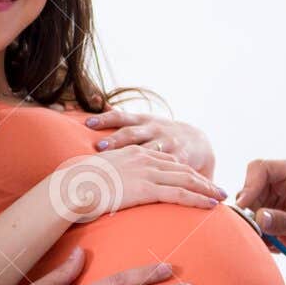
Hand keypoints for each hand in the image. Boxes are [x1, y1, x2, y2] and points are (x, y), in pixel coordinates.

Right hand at [51, 146, 226, 222]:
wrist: (70, 186)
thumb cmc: (79, 186)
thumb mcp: (100, 175)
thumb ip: (113, 177)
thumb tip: (113, 187)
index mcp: (133, 153)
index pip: (167, 160)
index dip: (186, 171)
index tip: (199, 180)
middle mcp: (143, 158)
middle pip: (182, 168)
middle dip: (202, 179)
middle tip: (219, 189)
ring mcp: (146, 171)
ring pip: (185, 179)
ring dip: (206, 189)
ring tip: (221, 198)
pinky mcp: (146, 187)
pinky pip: (178, 193)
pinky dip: (198, 199)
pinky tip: (210, 206)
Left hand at [86, 109, 214, 175]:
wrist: (197, 142)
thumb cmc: (159, 133)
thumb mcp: (142, 121)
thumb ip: (119, 116)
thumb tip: (95, 100)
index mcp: (142, 121)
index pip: (120, 117)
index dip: (104, 118)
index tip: (88, 123)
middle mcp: (154, 129)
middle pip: (132, 133)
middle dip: (116, 139)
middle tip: (100, 146)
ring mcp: (167, 143)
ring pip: (148, 151)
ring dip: (134, 159)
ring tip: (121, 168)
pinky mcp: (179, 158)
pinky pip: (168, 167)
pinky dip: (159, 174)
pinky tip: (148, 184)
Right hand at [235, 157, 285, 274]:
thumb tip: (259, 218)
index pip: (260, 168)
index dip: (249, 186)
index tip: (244, 208)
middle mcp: (279, 180)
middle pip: (248, 187)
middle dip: (248, 210)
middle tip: (255, 231)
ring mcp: (272, 196)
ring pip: (246, 206)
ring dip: (253, 224)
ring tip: (271, 241)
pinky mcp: (267, 211)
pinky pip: (251, 220)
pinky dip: (257, 233)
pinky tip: (275, 243)